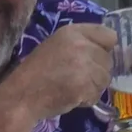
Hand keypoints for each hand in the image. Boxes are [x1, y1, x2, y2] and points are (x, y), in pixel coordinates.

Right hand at [0, 21, 116, 124]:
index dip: (104, 49)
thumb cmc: (36, 72)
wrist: (21, 95)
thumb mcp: (57, 46)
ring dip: (93, 87)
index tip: (94, 59)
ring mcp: (84, 65)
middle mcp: (81, 44)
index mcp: (73, 32)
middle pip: (108, 59)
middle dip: (97, 71)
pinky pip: (97, 94)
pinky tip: (71, 97)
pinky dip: (87, 99)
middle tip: (77, 78)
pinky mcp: (84, 85)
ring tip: (73, 88)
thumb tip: (104, 52)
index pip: (109, 35)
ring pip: (105, 78)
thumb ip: (80, 44)